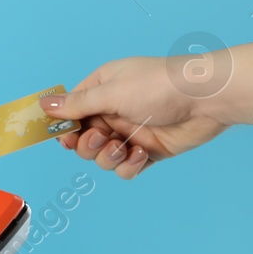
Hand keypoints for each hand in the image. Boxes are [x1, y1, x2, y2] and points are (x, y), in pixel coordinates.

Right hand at [41, 56, 232, 178]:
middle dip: (87, 145)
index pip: (71, 111)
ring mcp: (130, 132)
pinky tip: (142, 153)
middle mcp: (113, 111)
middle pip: (82, 139)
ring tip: (122, 148)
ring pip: (102, 157)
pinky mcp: (149, 151)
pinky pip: (126, 168)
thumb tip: (44, 105)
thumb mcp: (112, 92)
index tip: (63, 137)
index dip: (64, 127)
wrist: (208, 99)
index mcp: (101, 89)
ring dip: (108, 157)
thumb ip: (77, 104)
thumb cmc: (159, 85)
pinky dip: (130, 166)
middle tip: (99, 139)